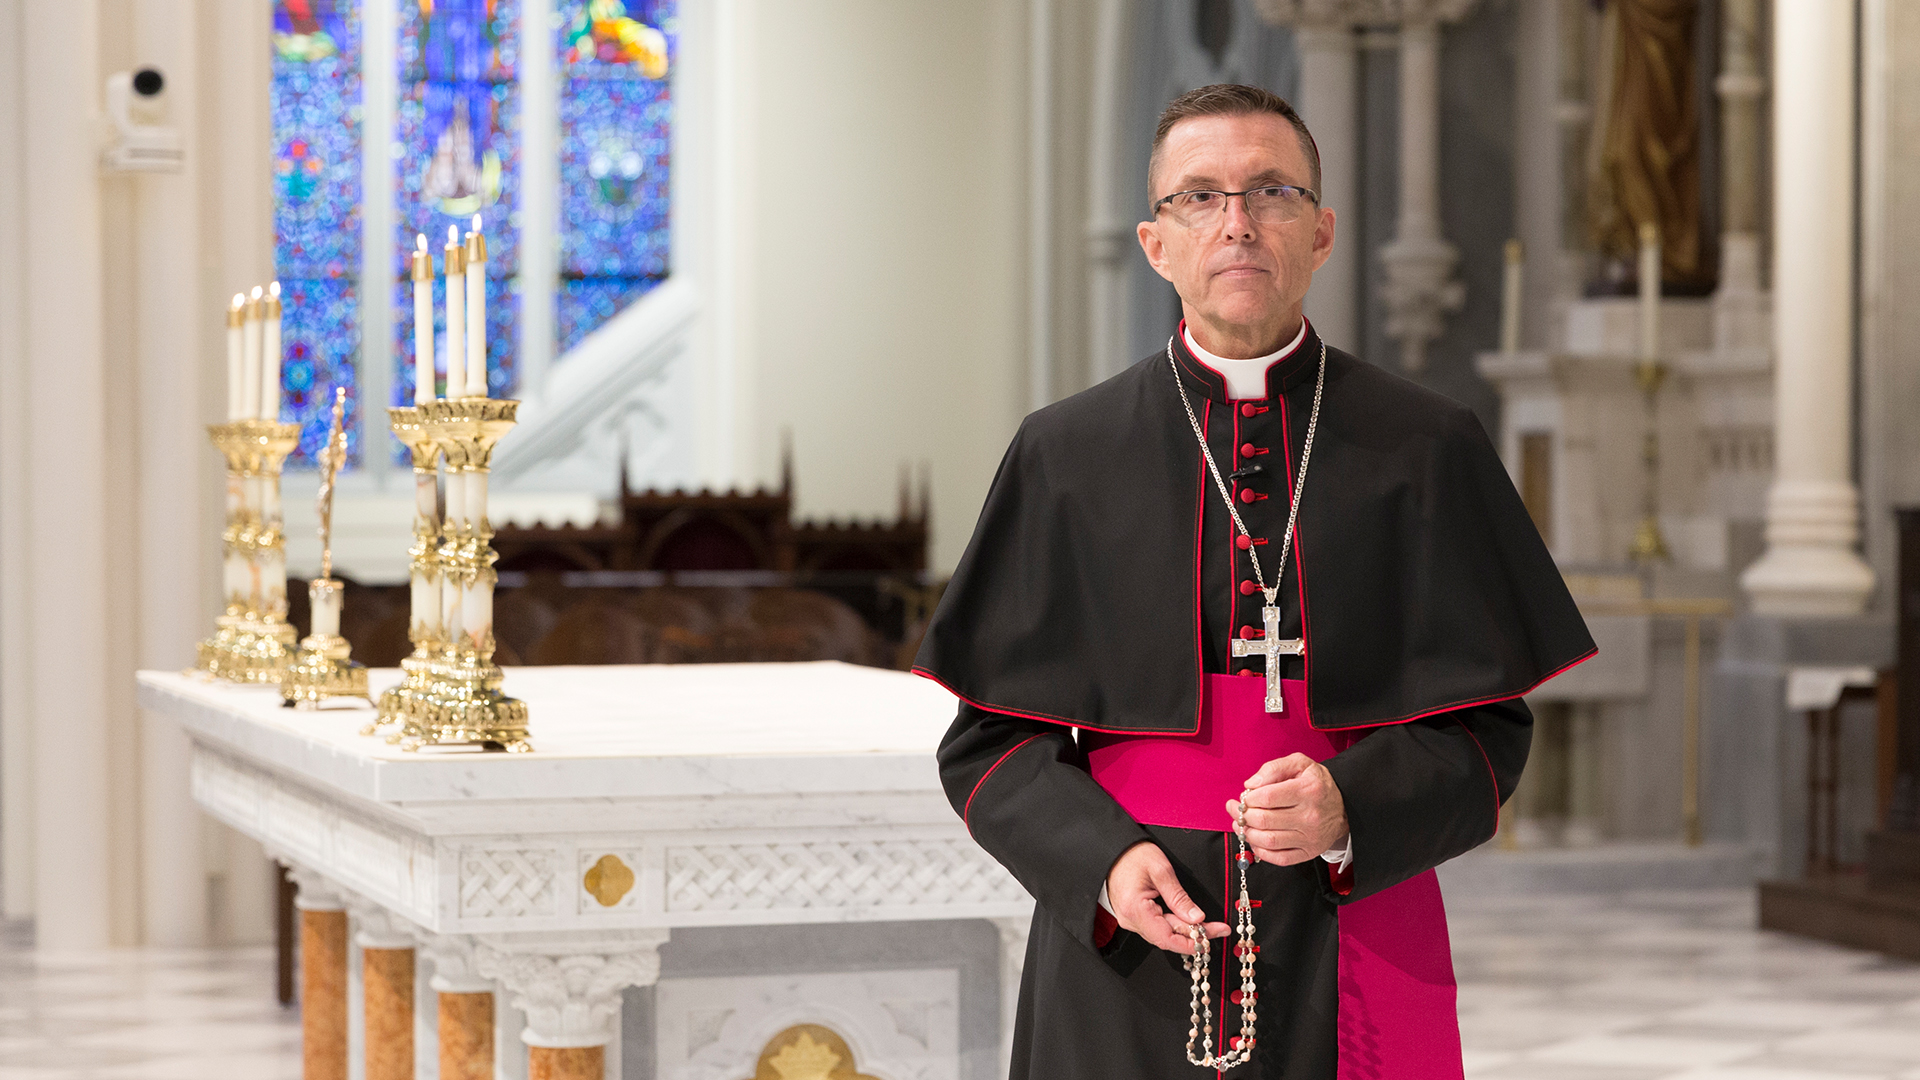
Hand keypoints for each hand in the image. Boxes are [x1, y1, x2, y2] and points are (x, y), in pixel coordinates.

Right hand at [1105, 841, 1229, 954]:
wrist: (1113, 850)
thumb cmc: (1133, 855)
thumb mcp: (1161, 870)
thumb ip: (1179, 897)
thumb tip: (1197, 918)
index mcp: (1135, 910)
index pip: (1167, 938)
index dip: (1191, 943)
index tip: (1211, 938)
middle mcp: (1130, 920)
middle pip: (1167, 938)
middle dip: (1195, 936)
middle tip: (1219, 929)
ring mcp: (1130, 919)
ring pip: (1163, 934)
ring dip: (1186, 932)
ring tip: (1208, 926)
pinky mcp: (1134, 916)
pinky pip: (1157, 927)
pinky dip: (1175, 926)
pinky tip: (1189, 923)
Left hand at [1227, 753, 1347, 866]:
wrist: (1344, 807)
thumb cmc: (1317, 784)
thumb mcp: (1300, 764)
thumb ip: (1274, 768)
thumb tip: (1251, 784)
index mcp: (1308, 791)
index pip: (1267, 797)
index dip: (1249, 798)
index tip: (1245, 796)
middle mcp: (1310, 816)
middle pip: (1264, 820)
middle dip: (1242, 815)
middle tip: (1236, 809)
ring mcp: (1310, 837)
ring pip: (1268, 840)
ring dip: (1247, 833)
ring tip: (1241, 824)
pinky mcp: (1309, 852)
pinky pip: (1279, 858)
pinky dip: (1261, 852)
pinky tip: (1255, 840)